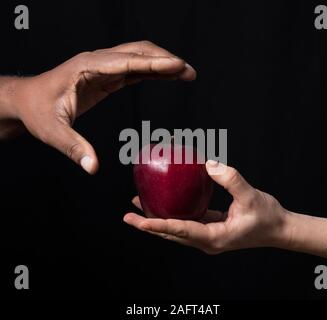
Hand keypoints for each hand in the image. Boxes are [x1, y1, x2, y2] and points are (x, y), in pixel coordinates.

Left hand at [4, 41, 195, 173]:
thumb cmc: (37, 112)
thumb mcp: (52, 131)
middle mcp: (97, 61)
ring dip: (162, 63)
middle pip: (138, 52)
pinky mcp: (106, 76)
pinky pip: (134, 69)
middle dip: (166, 60)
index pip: (127, 61)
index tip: (178, 65)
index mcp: (87, 67)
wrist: (27, 100)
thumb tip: (93, 167)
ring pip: (139, 58)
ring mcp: (103, 67)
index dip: (155, 63)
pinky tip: (166, 76)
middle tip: (189, 72)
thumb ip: (74, 147)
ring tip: (185, 74)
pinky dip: (153, 72)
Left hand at [124, 160, 288, 253]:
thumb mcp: (251, 196)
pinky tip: (165, 204)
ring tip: (139, 209)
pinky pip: (185, 223)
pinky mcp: (209, 230)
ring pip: (176, 231)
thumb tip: (208, 164)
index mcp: (215, 238)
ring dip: (157, 221)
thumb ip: (231, 179)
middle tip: (128, 216)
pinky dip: (172, 216)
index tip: (139, 221)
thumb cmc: (268, 217)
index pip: (180, 231)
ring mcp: (207, 237)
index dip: (158, 225)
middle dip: (149, 226)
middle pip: (171, 234)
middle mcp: (206, 241)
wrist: (279, 229)